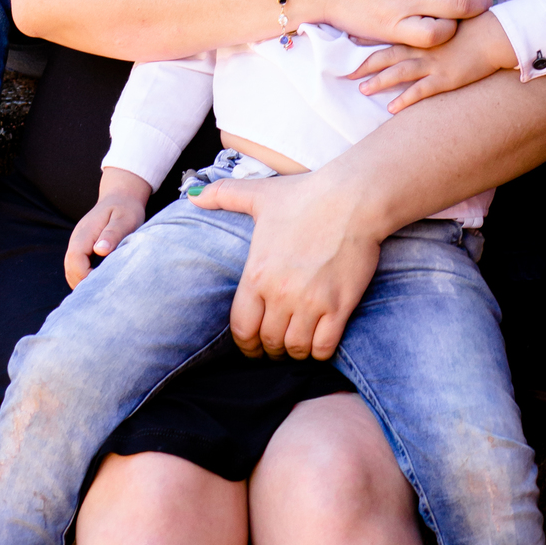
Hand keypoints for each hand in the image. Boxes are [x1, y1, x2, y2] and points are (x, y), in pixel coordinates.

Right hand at [64, 169, 149, 286]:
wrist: (121, 195)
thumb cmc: (126, 208)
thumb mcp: (124, 219)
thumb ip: (112, 234)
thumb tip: (99, 251)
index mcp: (85, 233)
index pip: (76, 261)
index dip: (86, 277)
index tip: (104, 286)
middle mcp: (77, 239)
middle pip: (70, 269)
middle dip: (82, 285)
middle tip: (102, 297)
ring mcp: (78, 243)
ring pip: (71, 270)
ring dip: (81, 283)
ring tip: (101, 293)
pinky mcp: (83, 247)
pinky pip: (76, 267)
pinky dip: (83, 277)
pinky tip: (98, 283)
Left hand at [188, 166, 383, 360]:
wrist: (353, 198)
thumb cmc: (305, 195)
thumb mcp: (260, 193)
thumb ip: (223, 194)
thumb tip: (192, 194)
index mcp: (257, 273)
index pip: (241, 327)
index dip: (244, 343)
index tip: (250, 345)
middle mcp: (280, 293)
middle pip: (268, 342)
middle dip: (270, 349)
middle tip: (275, 346)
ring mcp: (311, 302)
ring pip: (295, 348)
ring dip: (294, 351)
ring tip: (296, 344)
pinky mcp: (339, 307)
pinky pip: (324, 347)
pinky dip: (319, 351)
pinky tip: (319, 342)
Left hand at [349, 9, 517, 111]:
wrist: (498, 32)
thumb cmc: (477, 21)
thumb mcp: (449, 12)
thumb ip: (431, 16)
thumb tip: (418, 15)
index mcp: (422, 29)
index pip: (388, 31)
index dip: (367, 36)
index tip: (345, 39)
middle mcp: (423, 46)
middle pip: (387, 54)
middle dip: (365, 63)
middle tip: (344, 70)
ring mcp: (434, 63)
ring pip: (399, 73)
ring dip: (379, 81)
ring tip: (362, 89)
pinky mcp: (446, 79)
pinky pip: (421, 91)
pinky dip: (405, 99)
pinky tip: (391, 109)